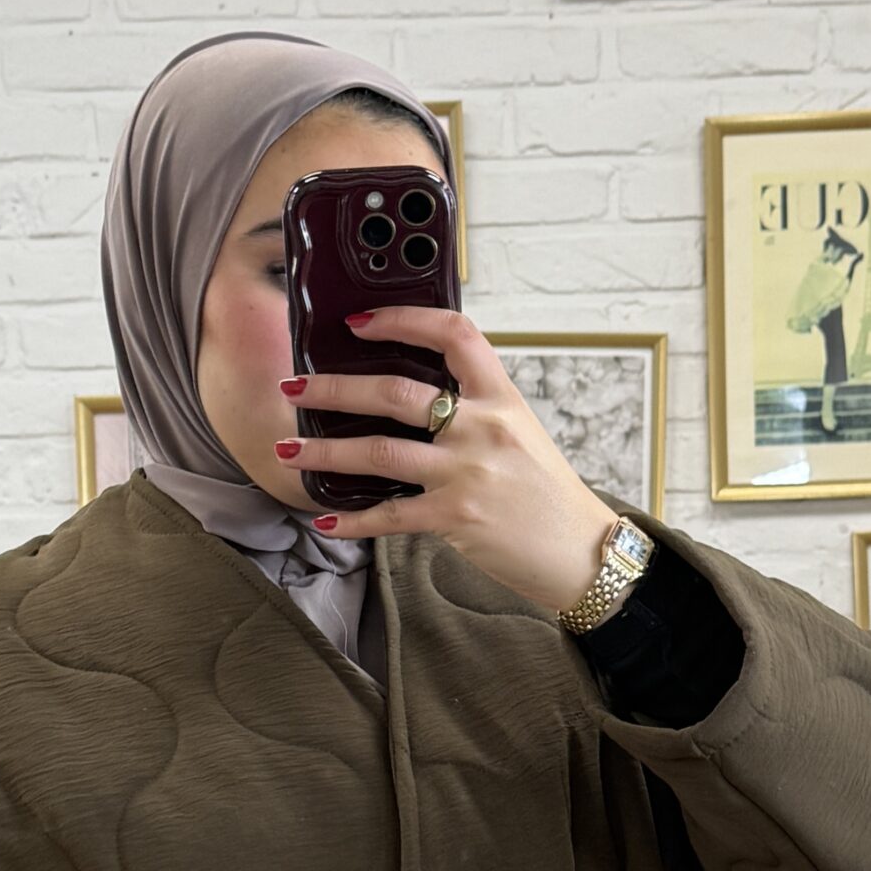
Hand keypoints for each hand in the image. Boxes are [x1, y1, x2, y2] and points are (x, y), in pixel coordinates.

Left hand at [273, 308, 617, 611]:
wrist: (582, 551)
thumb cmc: (549, 494)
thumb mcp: (522, 434)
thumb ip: (477, 412)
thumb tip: (418, 401)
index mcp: (501, 397)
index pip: (453, 335)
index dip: (403, 320)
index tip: (360, 321)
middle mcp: (483, 428)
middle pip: (395, 393)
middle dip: (334, 387)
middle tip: (294, 386)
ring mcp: (467, 473)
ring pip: (379, 452)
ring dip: (325, 450)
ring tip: (289, 448)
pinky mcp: (456, 517)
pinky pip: (389, 515)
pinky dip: (353, 520)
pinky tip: (327, 520)